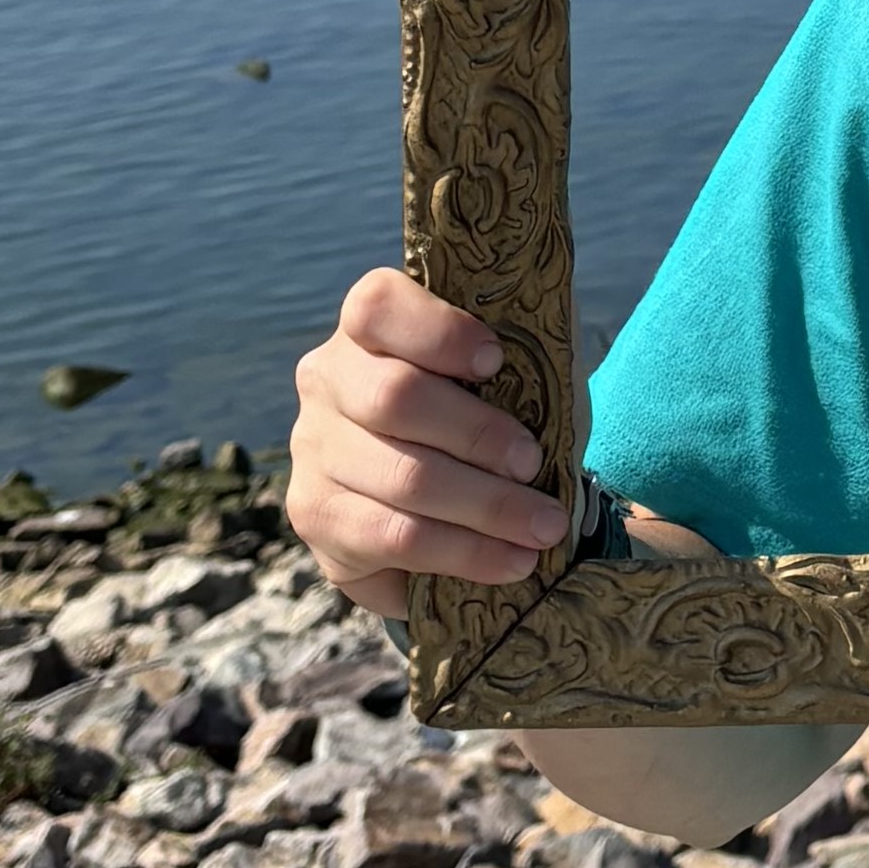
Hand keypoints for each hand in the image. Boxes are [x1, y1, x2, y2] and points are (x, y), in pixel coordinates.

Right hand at [289, 268, 572, 617]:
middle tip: (534, 465)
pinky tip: (511, 561)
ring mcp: (313, 449)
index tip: (496, 361)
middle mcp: (326, 381)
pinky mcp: (315, 517)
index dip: (437, 331)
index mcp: (368, 330)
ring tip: (543, 526)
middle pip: (394, 398)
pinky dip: (464, 552)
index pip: (377, 306)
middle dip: (479, 435)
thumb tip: (555, 388)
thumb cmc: (483, 420)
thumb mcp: (503, 381)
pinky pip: (393, 538)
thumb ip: (519, 369)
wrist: (442, 500)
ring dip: (486, 506)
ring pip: (401, 477)